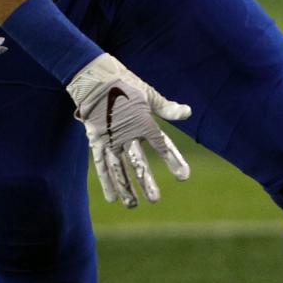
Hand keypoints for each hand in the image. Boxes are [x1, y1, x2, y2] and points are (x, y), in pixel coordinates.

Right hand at [67, 53, 190, 207]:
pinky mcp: (96, 140)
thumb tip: (188, 112)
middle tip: (155, 199)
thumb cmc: (125, 83)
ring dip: (126, 187)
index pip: (161, 145)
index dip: (173, 160)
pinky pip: (101, 165)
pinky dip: (107, 182)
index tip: (184, 176)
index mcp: (143, 121)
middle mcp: (127, 133)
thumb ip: (167, 108)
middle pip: (138, 161)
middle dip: (146, 181)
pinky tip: (113, 198)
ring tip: (133, 205)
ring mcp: (110, 138)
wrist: (94, 77)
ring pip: (118, 167)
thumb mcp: (149, 93)